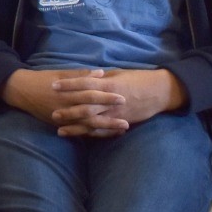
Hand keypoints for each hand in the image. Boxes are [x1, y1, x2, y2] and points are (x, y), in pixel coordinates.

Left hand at [49, 68, 186, 136]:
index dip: (68, 84)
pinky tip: (79, 137)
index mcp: (109, 84)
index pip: (84, 83)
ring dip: (76, 127)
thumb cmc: (138, 79)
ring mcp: (116, 114)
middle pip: (86, 106)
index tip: (53, 85)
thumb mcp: (117, 74)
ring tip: (60, 131)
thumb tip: (84, 76)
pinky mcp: (122, 123)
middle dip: (68, 111)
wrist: (160, 92)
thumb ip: (100, 77)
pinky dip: (92, 134)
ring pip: (93, 122)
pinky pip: (105, 131)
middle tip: (52, 114)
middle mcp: (111, 100)